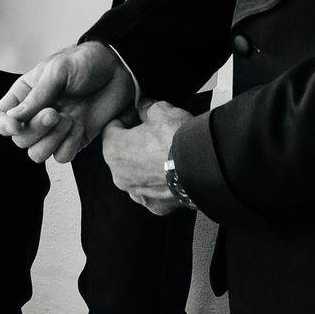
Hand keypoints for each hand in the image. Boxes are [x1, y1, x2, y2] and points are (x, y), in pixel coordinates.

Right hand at [0, 41, 135, 164]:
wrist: (119, 70)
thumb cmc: (87, 62)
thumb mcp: (58, 71)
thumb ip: (36, 96)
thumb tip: (13, 118)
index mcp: (25, 95)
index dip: (2, 126)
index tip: (16, 125)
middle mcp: (35, 115)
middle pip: (19, 140)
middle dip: (36, 130)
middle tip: (55, 112)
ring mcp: (54, 130)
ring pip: (37, 154)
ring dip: (53, 140)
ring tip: (70, 119)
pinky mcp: (74, 140)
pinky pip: (62, 157)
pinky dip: (70, 145)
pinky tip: (80, 126)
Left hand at [101, 99, 192, 214]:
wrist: (203, 167)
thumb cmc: (176, 138)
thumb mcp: (159, 110)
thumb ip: (146, 107)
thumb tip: (144, 107)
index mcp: (113, 150)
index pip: (112, 128)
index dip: (127, 117)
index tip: (139, 113)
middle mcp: (119, 176)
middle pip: (123, 154)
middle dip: (135, 142)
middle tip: (154, 132)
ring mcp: (138, 194)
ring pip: (137, 175)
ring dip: (146, 165)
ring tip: (166, 153)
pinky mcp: (156, 206)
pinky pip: (153, 190)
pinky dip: (160, 182)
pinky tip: (173, 172)